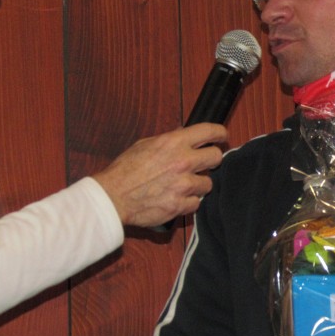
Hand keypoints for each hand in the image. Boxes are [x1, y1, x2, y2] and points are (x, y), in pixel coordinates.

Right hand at [92, 123, 227, 226]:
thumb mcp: (145, 145)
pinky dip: (188, 202)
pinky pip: (196, 203)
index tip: (222, 136)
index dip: (220, 133)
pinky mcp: (180, 205)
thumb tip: (185, 134)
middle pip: (216, 157)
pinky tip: (176, 198)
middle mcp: (183, 162)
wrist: (113, 197)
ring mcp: (183, 185)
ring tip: (182, 185)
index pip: (209, 131)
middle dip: (211, 160)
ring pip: (208, 183)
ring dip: (198, 185)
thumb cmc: (125, 170)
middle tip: (203, 164)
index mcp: (174, 142)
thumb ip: (169, 140)